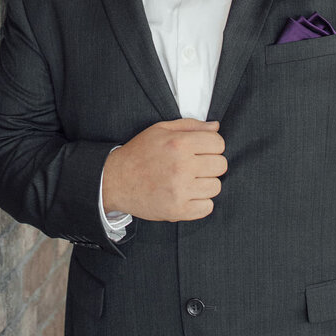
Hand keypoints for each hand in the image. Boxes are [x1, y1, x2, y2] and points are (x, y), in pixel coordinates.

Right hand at [102, 118, 226, 222]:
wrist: (115, 181)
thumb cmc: (139, 153)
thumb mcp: (160, 130)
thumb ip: (190, 125)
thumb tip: (216, 126)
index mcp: (178, 143)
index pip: (218, 143)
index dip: (212, 146)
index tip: (202, 150)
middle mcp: (181, 166)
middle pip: (221, 165)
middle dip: (211, 164)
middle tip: (195, 166)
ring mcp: (180, 190)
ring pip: (216, 187)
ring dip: (205, 184)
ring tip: (189, 182)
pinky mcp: (178, 210)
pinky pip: (207, 207)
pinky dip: (200, 203)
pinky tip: (187, 195)